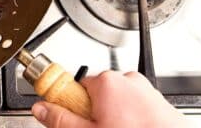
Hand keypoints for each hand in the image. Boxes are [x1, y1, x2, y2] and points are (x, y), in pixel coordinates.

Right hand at [31, 71, 187, 127]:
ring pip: (119, 102)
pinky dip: (133, 120)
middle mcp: (127, 80)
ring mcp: (146, 91)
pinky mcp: (160, 103)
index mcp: (106, 82)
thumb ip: (61, 119)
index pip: (75, 86)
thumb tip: (41, 108)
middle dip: (94, 113)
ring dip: (115, 118)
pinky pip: (137, 108)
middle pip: (96, 94)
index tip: (72, 117)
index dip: (72, 106)